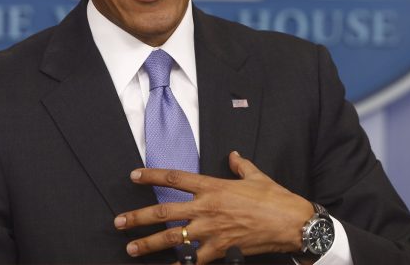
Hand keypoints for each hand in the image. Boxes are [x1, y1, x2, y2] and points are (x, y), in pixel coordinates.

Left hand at [113, 151, 314, 262]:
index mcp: (212, 186)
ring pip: (172, 238)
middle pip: (164, 212)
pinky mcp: (220, 250)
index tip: (134, 176)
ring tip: (131, 248)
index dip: (152, 176)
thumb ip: (240, 165)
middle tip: (118, 222)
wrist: (290, 222)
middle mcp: (206, 208)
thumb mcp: (256, 175)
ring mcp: (211, 231)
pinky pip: (193, 261)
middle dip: (138, 218)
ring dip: (148, 244)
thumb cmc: (274, 197)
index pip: (175, 177)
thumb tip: (234, 156)